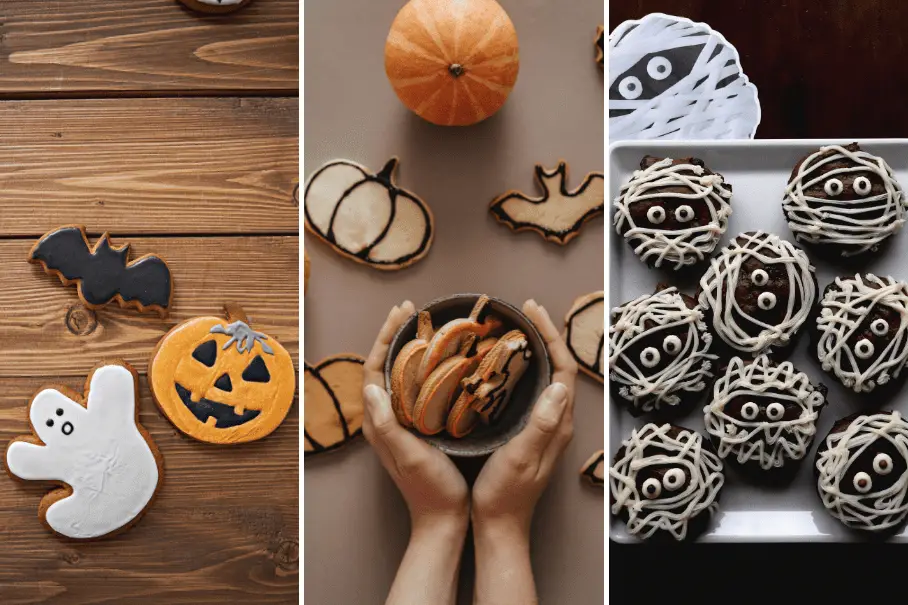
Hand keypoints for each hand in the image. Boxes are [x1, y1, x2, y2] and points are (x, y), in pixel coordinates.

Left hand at [362, 301, 469, 532]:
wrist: (444, 520)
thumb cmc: (431, 489)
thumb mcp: (410, 455)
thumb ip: (388, 424)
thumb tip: (370, 387)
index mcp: (380, 422)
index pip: (374, 367)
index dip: (385, 337)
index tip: (402, 313)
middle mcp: (385, 419)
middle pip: (384, 365)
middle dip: (394, 334)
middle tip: (411, 310)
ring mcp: (401, 423)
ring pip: (399, 374)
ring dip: (407, 347)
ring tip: (424, 325)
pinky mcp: (417, 428)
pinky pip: (414, 387)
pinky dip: (423, 366)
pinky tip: (440, 359)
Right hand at [471, 299, 576, 534]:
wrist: (498, 526)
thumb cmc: (506, 494)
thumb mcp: (523, 456)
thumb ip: (542, 423)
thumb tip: (562, 385)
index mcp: (557, 423)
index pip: (563, 368)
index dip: (552, 336)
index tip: (532, 311)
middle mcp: (554, 421)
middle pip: (557, 367)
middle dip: (544, 334)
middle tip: (523, 311)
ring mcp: (541, 426)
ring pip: (543, 377)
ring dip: (532, 349)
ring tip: (512, 328)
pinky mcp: (526, 432)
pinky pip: (529, 390)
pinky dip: (519, 369)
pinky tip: (499, 365)